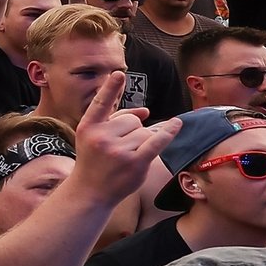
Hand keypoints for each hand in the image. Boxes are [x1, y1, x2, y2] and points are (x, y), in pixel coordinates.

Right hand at [70, 74, 179, 202]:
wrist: (90, 191)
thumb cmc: (94, 161)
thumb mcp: (94, 137)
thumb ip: (116, 120)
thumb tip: (146, 111)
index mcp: (88, 126)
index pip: (101, 103)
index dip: (110, 88)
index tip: (119, 74)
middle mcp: (101, 137)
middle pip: (132, 120)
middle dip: (132, 130)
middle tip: (118, 149)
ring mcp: (118, 150)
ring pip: (145, 131)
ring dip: (142, 141)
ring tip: (127, 156)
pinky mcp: (135, 162)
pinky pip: (156, 141)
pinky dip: (168, 132)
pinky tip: (177, 124)